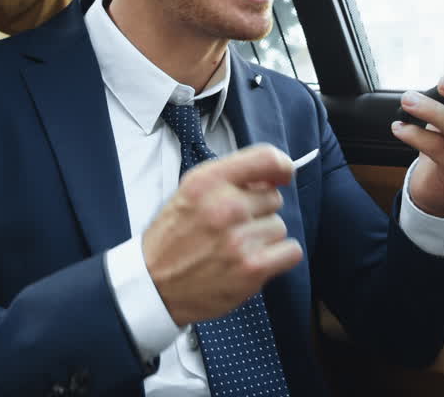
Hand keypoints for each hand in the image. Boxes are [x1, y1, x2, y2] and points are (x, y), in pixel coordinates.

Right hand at [142, 143, 302, 324]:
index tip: (282, 176)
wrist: (153, 285)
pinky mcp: (252, 268)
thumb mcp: (191, 192)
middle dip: (258, 211)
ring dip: (264, 238)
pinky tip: (255, 261)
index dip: (282, 166)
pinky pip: (291, 251)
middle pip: (274, 198)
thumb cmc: (174, 238)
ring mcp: (239, 239)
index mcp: (207, 181)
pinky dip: (279, 257)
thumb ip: (229, 178)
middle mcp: (225, 206)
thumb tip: (276, 175)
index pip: (266, 158)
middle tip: (232, 227)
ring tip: (235, 248)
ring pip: (279, 226)